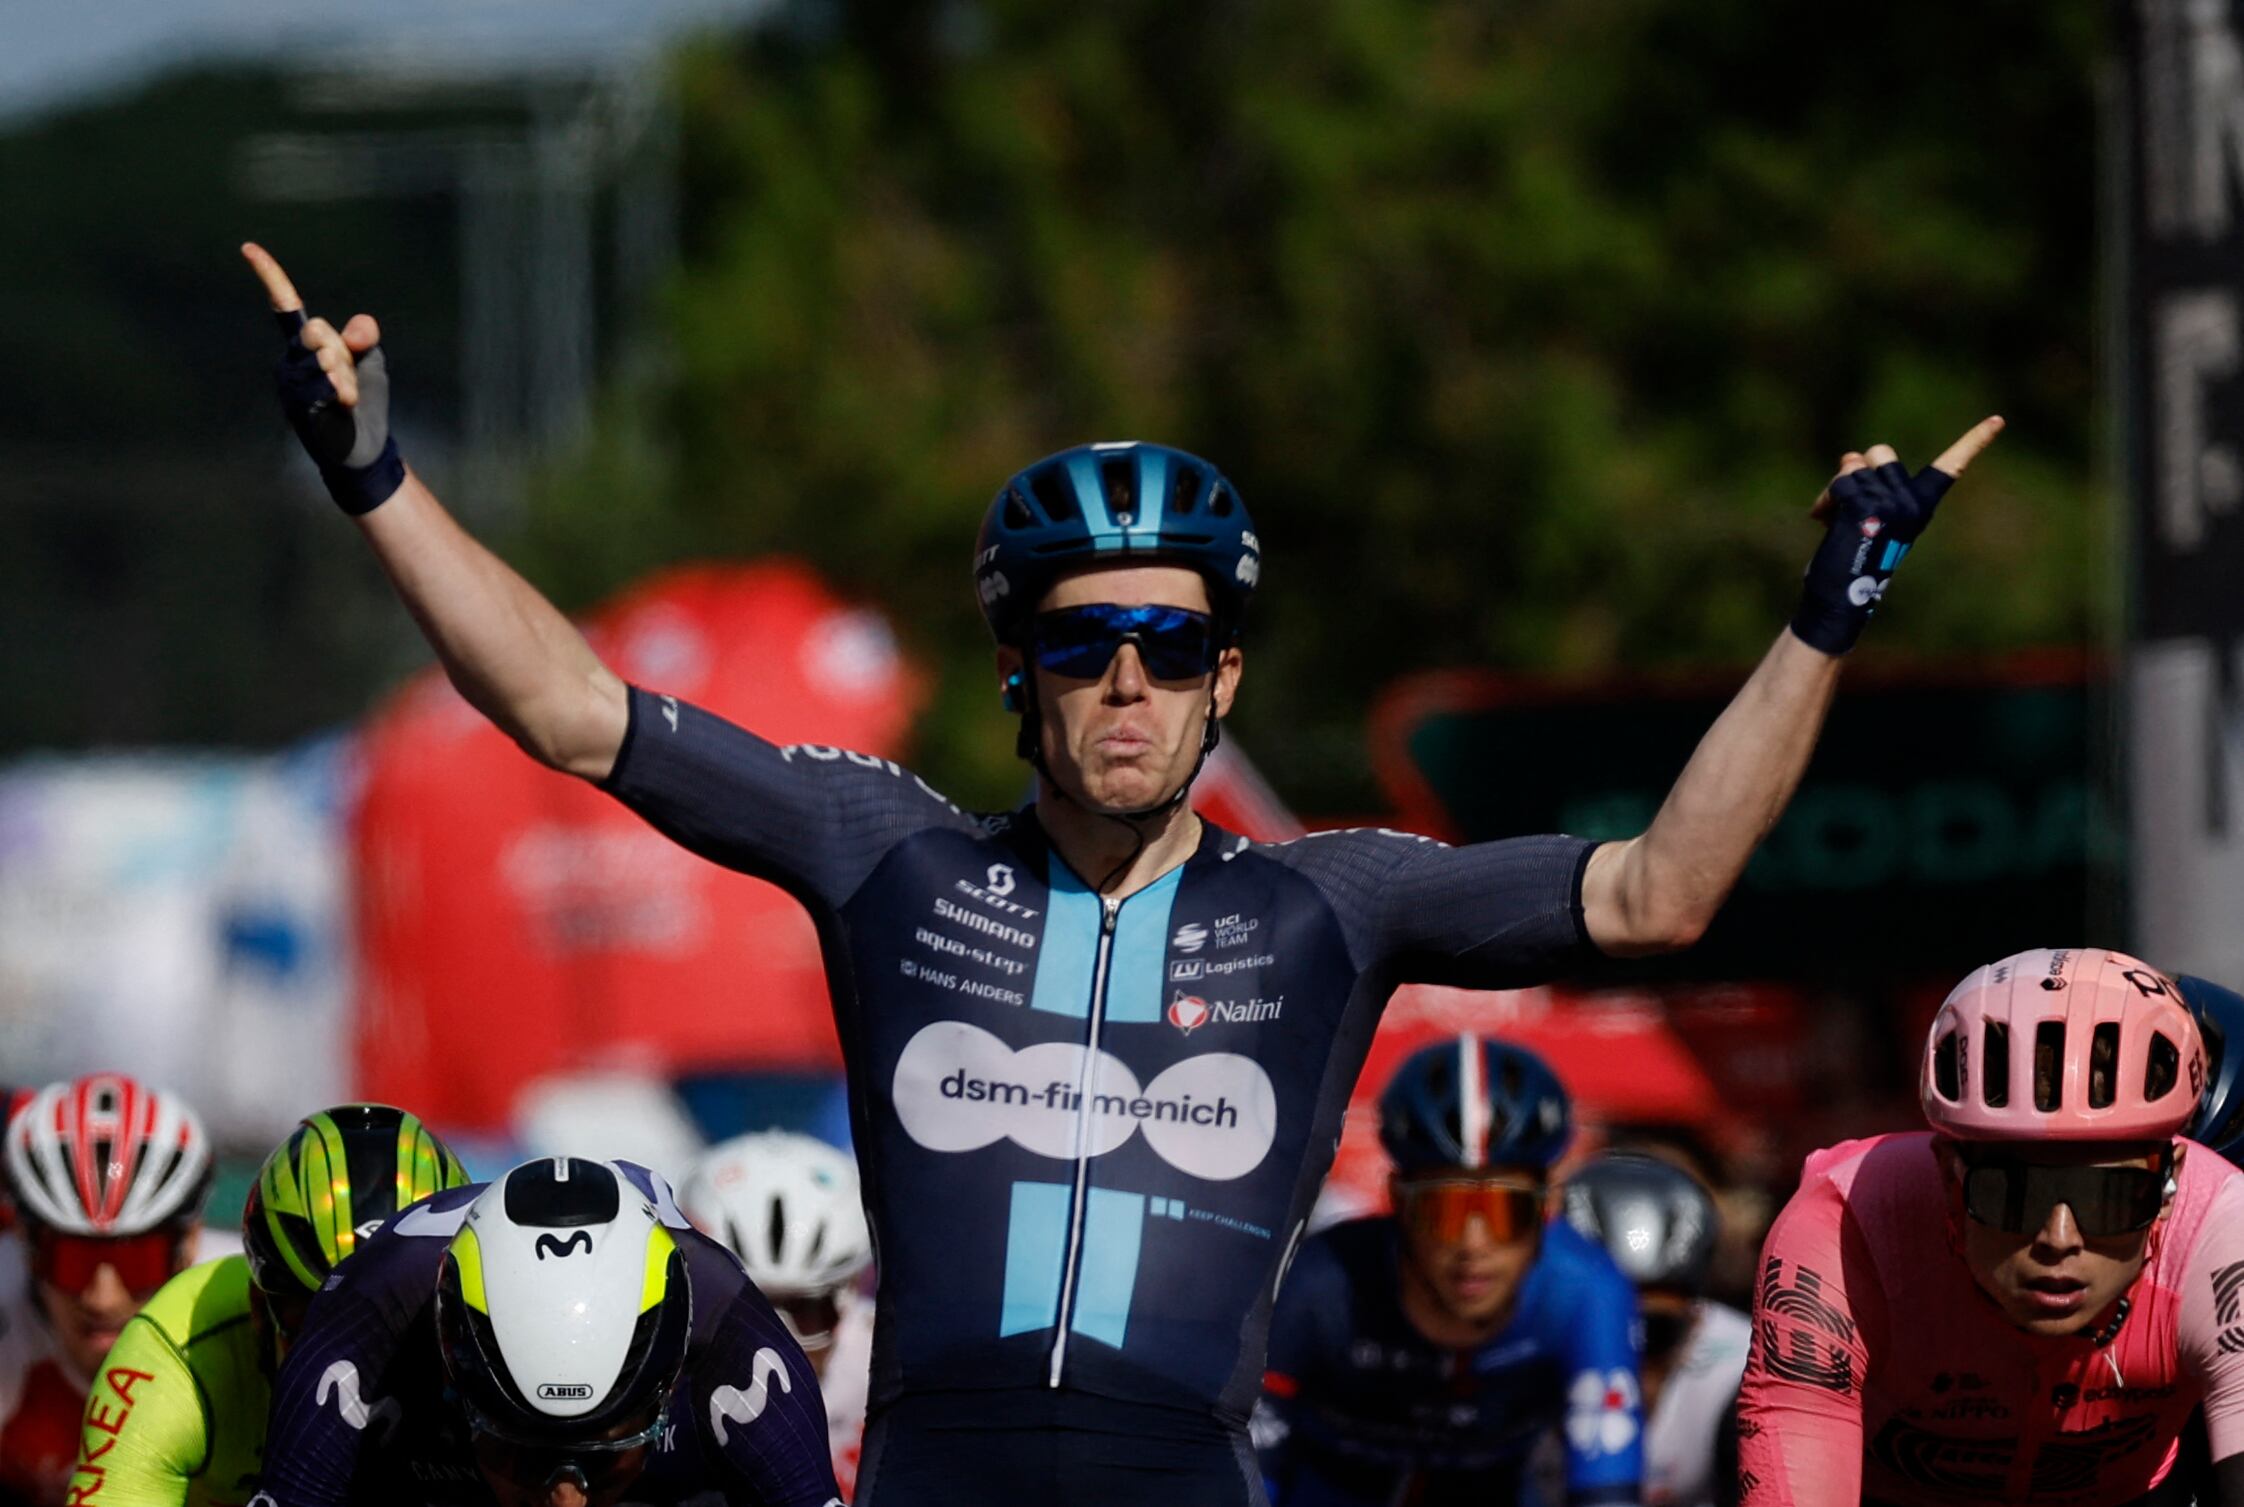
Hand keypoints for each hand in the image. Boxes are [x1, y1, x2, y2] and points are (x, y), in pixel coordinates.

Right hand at [242, 242, 405, 514]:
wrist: (366, 449)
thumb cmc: (364, 405)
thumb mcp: (371, 363)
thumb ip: (364, 338)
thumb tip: (360, 325)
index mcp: (304, 348)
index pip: (286, 307)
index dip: (270, 276)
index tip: (249, 248)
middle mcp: (290, 362)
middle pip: (318, 330)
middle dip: (344, 350)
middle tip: (350, 379)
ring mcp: (290, 386)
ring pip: (324, 357)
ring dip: (348, 377)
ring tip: (349, 399)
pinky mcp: (297, 407)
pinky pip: (322, 384)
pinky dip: (342, 391)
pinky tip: (345, 405)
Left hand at [1789, 416, 2003, 655]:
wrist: (1842, 597)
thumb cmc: (1854, 556)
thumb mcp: (1872, 513)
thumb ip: (1870, 484)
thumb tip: (1850, 457)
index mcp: (1921, 505)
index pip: (1950, 468)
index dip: (1974, 442)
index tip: (1998, 420)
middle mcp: (1912, 503)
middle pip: (1881, 452)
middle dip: (1858, 469)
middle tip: (1852, 505)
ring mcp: (1890, 504)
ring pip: (1854, 464)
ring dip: (1837, 486)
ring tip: (1837, 517)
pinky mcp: (1865, 507)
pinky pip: (1838, 483)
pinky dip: (1825, 499)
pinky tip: (1826, 522)